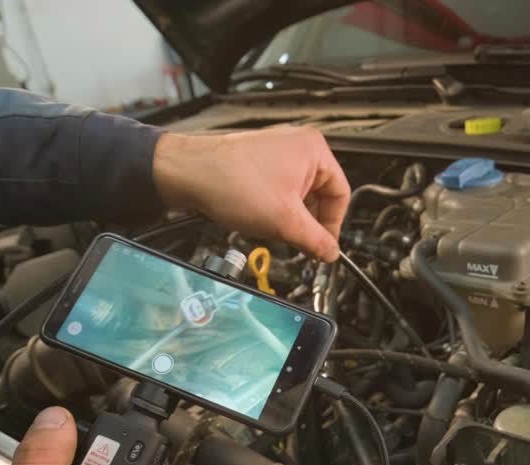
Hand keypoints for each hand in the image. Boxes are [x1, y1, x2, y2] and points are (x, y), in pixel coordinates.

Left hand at [152, 126, 350, 261]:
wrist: (188, 173)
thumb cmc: (232, 182)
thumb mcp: (285, 221)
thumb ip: (315, 240)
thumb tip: (331, 253)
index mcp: (314, 150)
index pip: (340, 195)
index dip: (333, 226)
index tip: (323, 247)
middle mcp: (298, 145)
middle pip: (319, 195)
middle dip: (307, 223)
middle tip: (297, 243)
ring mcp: (278, 152)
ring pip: (298, 195)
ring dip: (290, 217)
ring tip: (272, 228)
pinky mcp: (260, 161)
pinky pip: (280, 189)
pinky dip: (275, 208)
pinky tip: (260, 218)